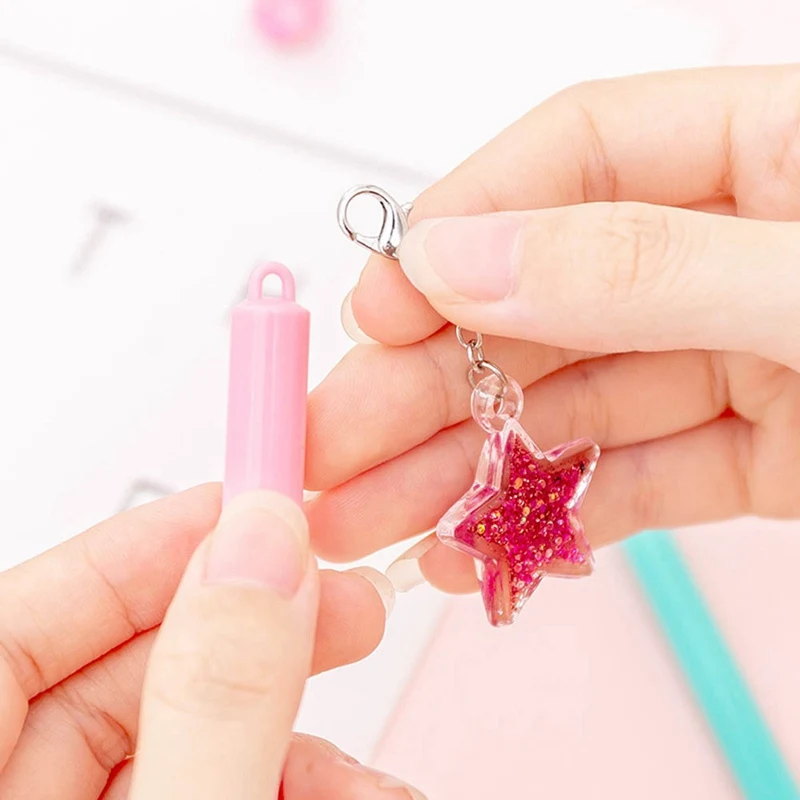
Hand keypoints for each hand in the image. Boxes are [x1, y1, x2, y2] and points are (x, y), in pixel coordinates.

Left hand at [0, 485, 416, 798]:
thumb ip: (214, 708)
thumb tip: (260, 554)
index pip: (17, 626)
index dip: (137, 552)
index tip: (244, 507)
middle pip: (118, 677)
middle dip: (250, 635)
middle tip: (343, 604)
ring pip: (180, 738)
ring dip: (290, 731)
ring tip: (366, 774)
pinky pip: (212, 788)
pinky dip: (288, 781)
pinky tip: (352, 795)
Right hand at [305, 65, 799, 592]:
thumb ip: (642, 265)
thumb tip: (463, 260)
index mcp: (775, 154)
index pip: (578, 155)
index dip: (464, 225)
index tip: (380, 306)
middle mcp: (738, 251)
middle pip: (548, 297)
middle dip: (427, 378)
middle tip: (334, 445)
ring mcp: (743, 355)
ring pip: (572, 401)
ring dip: (463, 464)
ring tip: (369, 517)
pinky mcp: (757, 452)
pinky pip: (635, 477)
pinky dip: (552, 515)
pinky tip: (475, 545)